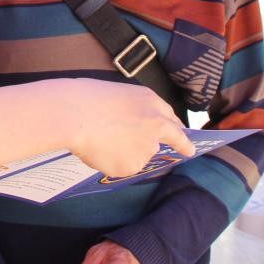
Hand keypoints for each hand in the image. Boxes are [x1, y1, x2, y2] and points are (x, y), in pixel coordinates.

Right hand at [58, 79, 193, 177]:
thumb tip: (134, 131)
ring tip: (103, 140)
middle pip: (171, 138)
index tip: (187, 138)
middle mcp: (156, 126)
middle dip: (182, 145)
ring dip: (128, 152)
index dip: (179, 130)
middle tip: (188, 151)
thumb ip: (136, 113)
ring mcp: (147, 148)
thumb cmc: (88, 99)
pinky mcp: (133, 166)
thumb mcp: (120, 96)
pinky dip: (113, 163)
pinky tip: (99, 151)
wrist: (76, 115)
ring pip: (140, 155)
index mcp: (151, 103)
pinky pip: (124, 167)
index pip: (173, 120)